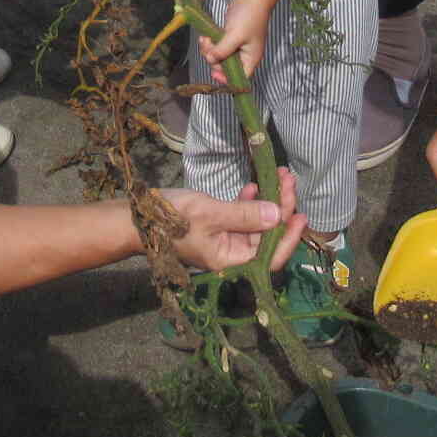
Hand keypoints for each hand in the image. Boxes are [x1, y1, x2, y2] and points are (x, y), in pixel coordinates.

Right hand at [163, 167, 306, 272]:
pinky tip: (253, 185)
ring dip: (267, 201)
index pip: (269, 256)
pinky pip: (240, 217)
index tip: (300, 214)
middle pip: (265, 236)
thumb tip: (277, 214)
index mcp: (230, 260)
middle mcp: (230, 254)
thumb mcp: (210, 213)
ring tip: (279, 176)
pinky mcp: (215, 226)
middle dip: (280, 209)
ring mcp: (223, 240)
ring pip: (255, 223)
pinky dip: (249, 201)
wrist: (136, 218)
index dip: (288, 237)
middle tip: (288, 181)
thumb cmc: (171, 219)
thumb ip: (245, 214)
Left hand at [201, 0, 268, 80]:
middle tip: (207, 45)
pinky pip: (217, 46)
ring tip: (205, 39)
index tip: (214, 73)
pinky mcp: (229, 38)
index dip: (227, 79)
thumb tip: (211, 60)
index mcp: (250, 59)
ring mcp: (236, 46)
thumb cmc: (249, 17)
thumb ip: (223, 50)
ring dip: (209, 49)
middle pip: (225, 67)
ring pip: (218, 56)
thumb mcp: (235, 35)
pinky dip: (210, 43)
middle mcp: (243, 55)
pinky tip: (205, 36)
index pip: (240, 78)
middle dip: (213, 58)